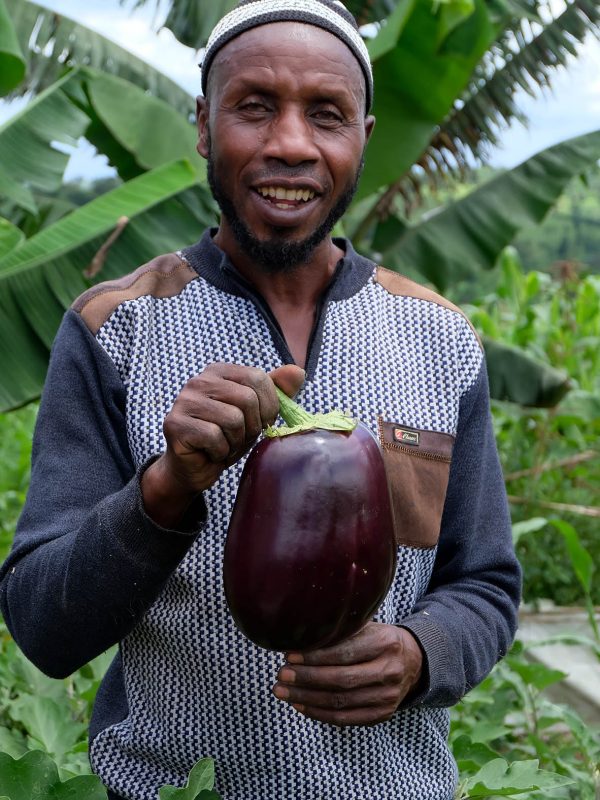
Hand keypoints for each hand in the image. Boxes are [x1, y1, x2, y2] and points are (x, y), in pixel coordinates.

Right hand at [142, 362, 304, 526]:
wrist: (195, 468)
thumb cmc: (227, 436)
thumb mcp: (256, 413)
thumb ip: (276, 391)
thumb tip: (298, 371)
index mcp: (219, 372)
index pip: (258, 378)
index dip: (268, 406)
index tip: (260, 422)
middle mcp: (199, 381)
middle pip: (247, 399)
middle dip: (251, 427)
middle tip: (238, 438)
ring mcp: (184, 401)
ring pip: (233, 419)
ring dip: (236, 442)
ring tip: (225, 445)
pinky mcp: (175, 424)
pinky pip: (214, 438)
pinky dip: (220, 452)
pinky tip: (211, 453)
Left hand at [273, 622, 423, 726]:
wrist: (413, 661)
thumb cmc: (380, 639)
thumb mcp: (369, 626)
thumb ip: (342, 631)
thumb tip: (300, 633)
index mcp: (385, 643)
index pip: (345, 653)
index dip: (315, 656)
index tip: (290, 655)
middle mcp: (389, 671)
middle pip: (341, 680)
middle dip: (306, 678)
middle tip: (281, 674)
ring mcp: (387, 697)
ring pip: (340, 702)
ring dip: (306, 698)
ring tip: (283, 691)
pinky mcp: (381, 715)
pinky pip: (345, 719)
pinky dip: (319, 713)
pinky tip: (300, 704)